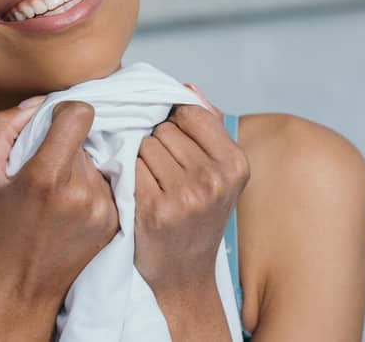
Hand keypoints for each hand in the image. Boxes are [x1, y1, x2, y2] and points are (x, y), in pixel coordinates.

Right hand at [0, 100, 118, 338]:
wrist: (16, 297)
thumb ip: (3, 128)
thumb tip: (37, 103)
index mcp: (46, 177)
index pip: (80, 113)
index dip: (63, 112)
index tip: (49, 127)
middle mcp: (82, 191)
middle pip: (86, 137)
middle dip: (64, 145)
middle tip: (40, 170)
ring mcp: (103, 208)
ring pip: (97, 159)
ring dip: (77, 167)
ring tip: (52, 195)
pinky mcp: (115, 221)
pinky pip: (106, 182)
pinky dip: (88, 186)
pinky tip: (67, 210)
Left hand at [134, 84, 249, 297]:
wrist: (183, 275)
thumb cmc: (198, 217)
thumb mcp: (218, 173)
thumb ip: (207, 126)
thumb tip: (187, 88)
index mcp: (235, 163)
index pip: (190, 111)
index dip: (176, 124)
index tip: (178, 146)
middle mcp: (214, 178)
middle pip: (165, 128)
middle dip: (159, 144)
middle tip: (167, 174)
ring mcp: (186, 195)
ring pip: (145, 145)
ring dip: (141, 160)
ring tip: (155, 185)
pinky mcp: (155, 209)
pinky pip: (130, 167)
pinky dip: (129, 177)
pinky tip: (140, 195)